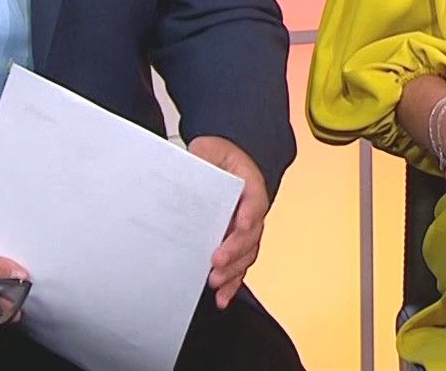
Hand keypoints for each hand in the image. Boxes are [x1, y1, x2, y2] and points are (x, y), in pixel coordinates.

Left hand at [188, 135, 268, 309]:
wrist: (230, 161)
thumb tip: (190, 166)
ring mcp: (247, 230)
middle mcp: (252, 210)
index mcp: (250, 184)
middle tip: (216, 261)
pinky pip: (239, 265)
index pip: (255, 199)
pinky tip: (222, 297)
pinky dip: (232, 283)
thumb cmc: (221, 156)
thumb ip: (203, 156)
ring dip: (233, 271)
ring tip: (216, 282)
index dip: (249, 214)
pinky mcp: (237, 244)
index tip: (240, 224)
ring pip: (247, 254)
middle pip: (251, 234)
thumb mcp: (211, 148)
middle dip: (235, 251)